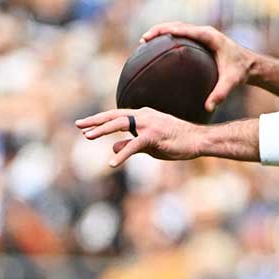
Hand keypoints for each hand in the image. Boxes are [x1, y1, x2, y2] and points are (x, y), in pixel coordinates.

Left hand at [76, 107, 200, 166]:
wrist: (199, 140)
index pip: (117, 115)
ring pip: (121, 124)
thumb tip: (112, 147)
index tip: (84, 124)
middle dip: (95, 121)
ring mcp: (150, 124)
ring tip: (87, 137)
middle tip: (78, 125)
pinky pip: (134, 145)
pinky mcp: (155, 136)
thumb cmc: (177, 142)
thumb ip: (130, 144)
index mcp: (144, 115)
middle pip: (114, 116)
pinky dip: (122, 154)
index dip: (100, 120)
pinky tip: (112, 163)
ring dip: (102, 130)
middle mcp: (145, 115)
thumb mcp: (149, 144)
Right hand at [141, 22, 253, 111]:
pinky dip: (169, 37)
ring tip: (145, 42)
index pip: (185, 30)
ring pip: (179, 27)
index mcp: (211, 37)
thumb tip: (209, 107)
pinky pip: (182, 34)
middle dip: (159, 30)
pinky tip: (158, 47)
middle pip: (178, 25)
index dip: (167, 31)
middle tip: (143, 39)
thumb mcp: (232, 82)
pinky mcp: (202, 39)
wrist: (251, 65)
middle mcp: (206, 32)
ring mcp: (204, 34)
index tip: (151, 36)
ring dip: (162, 32)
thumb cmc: (241, 71)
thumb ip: (221, 94)